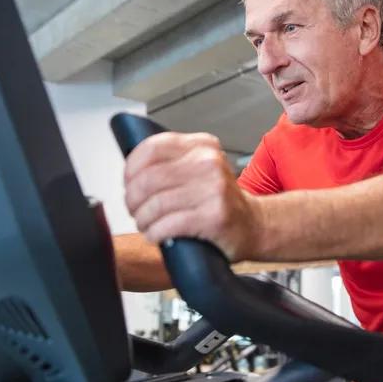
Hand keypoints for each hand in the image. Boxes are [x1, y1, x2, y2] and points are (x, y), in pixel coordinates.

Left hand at [123, 132, 261, 261]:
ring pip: (156, 204)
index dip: (131, 169)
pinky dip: (155, 233)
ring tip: (145, 224)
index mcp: (202, 146)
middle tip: (135, 210)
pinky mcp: (214, 217)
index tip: (128, 184)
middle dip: (133, 200)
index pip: (152, 148)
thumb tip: (131, 173)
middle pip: (149, 179)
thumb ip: (172, 163)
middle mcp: (209, 163)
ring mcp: (214, 190)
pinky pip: (168, 225)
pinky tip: (156, 235)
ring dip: (143, 219)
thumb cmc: (220, 201)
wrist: (254, 225)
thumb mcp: (201, 169)